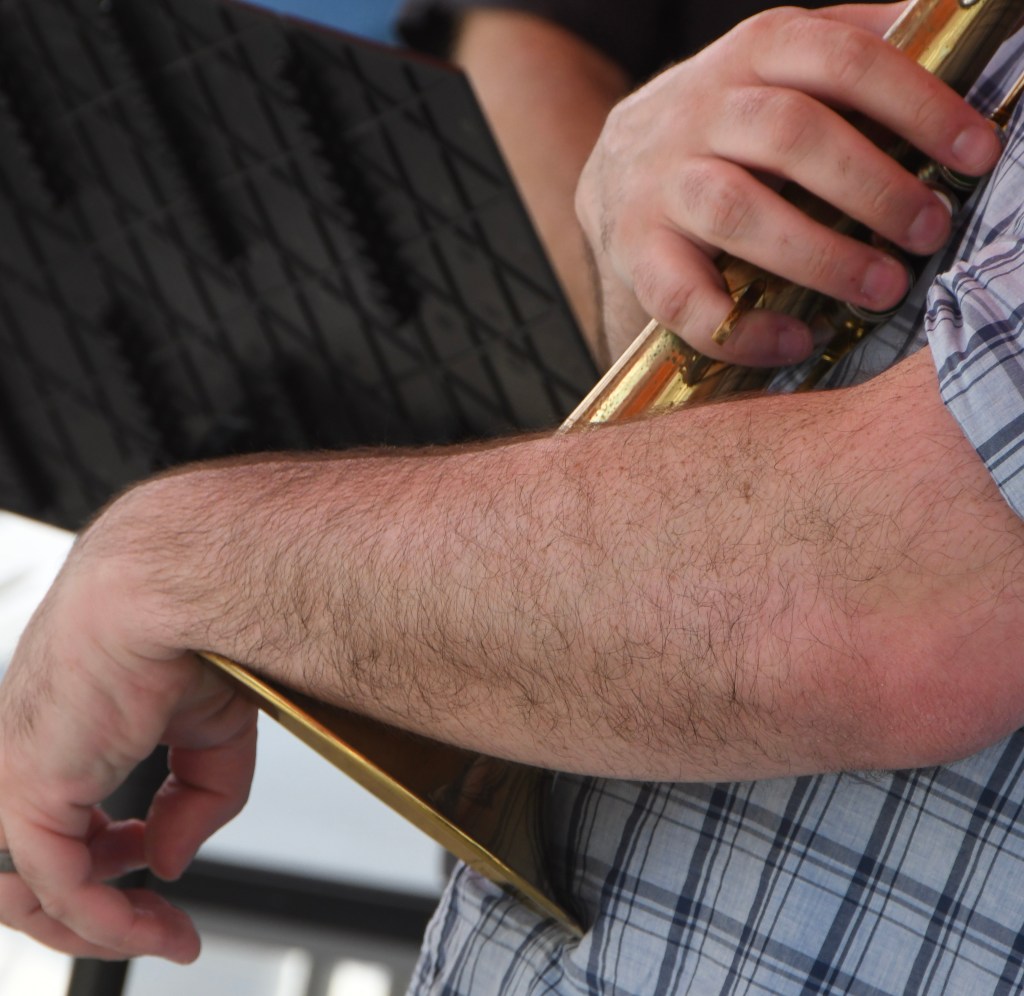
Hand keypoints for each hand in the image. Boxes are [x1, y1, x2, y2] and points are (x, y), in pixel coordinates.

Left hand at [0, 514, 256, 961]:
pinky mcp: (29, 789)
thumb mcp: (210, 734)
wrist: (173, 588)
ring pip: (27, 892)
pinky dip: (107, 919)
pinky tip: (152, 921)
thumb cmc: (188, 632)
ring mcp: (20, 776)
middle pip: (33, 873)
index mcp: (66, 738)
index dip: (121, 872)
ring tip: (157, 935)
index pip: (68, 831)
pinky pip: (59, 883)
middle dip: (100, 917)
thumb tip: (168, 862)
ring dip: (95, 930)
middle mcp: (30, 760)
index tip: (169, 892)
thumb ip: (196, 803)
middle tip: (163, 932)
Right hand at [576, 2, 1003, 363]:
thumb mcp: (776, 66)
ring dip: (819, 255)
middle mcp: (697, 113)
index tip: (975, 153)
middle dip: (872, 187)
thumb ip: (847, 46)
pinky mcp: (635, 251)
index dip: (914, 104)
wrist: (611, 172)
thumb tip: (950, 26)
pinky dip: (742, 328)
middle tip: (929, 232)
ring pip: (736, 212)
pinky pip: (684, 296)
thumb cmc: (722, 126)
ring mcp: (660, 185)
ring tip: (883, 289)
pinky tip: (795, 340)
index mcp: (750, 55)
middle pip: (788, 135)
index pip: (840, 60)